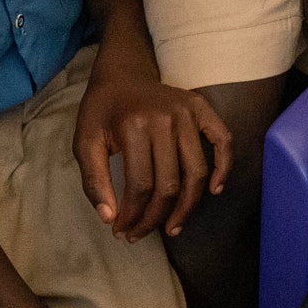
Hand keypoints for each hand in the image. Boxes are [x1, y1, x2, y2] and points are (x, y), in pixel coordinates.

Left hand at [74, 66, 230, 241]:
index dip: (131, 215)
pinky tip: (215, 190)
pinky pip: (223, 140)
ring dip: (186, 206)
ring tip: (173, 227)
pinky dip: (224, 167)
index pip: (140, 185)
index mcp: (135, 127)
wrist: (123, 73)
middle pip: (169, 184)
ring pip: (196, 171)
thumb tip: (110, 219)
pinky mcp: (203, 109)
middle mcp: (167, 120)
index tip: (121, 231)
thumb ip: (94, 181)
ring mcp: (189, 114)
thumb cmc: (101, 111)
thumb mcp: (84, 143)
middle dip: (154, 218)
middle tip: (140, 234)